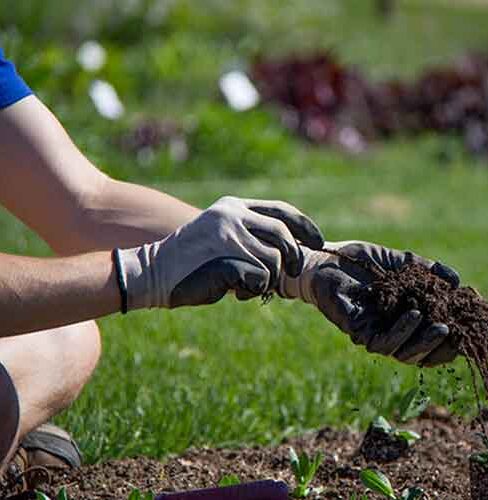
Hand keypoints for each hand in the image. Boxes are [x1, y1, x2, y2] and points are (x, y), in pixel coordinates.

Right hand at [115, 196, 322, 309]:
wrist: (151, 273)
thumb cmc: (191, 262)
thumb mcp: (223, 238)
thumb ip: (252, 237)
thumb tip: (295, 252)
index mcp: (233, 206)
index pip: (281, 211)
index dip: (305, 227)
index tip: (318, 242)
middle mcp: (232, 215)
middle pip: (283, 235)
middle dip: (294, 257)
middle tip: (292, 273)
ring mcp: (228, 236)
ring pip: (274, 260)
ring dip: (268, 280)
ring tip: (246, 286)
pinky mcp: (226, 258)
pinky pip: (260, 278)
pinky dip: (254, 290)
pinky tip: (235, 291)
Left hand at [279, 241, 459, 365]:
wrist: (328, 257)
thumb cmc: (366, 262)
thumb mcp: (405, 264)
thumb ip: (431, 272)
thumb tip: (458, 283)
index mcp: (408, 322)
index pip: (436, 342)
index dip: (456, 339)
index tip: (472, 326)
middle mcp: (394, 334)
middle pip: (424, 356)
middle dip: (444, 347)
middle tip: (458, 332)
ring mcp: (376, 335)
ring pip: (405, 354)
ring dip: (426, 342)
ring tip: (441, 326)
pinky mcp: (358, 332)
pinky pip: (383, 342)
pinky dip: (402, 331)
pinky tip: (414, 315)